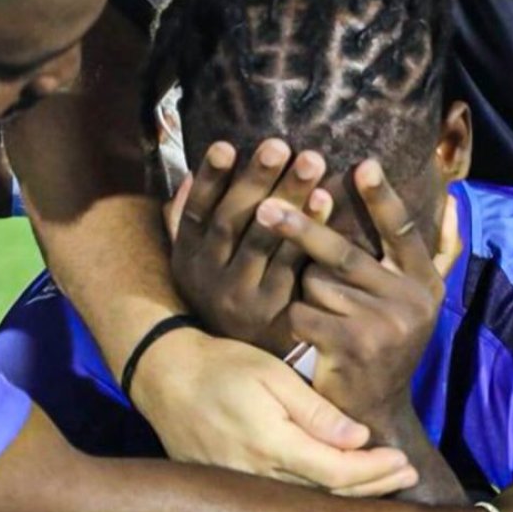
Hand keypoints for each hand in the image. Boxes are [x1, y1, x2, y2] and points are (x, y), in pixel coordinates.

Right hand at [129, 327, 419, 496]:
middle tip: (407, 473)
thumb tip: (358, 437)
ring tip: (383, 479)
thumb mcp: (271, 374)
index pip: (337, 471)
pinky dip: (320, 493)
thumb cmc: (221, 365)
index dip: (375, 470)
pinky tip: (341, 483)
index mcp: (270, 443)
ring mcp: (242, 485)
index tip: (403, 459)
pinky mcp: (233, 487)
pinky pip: (286, 498)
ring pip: (309, 502)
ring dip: (351, 493)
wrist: (166, 377)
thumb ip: (315, 410)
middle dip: (373, 486)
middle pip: (328, 494)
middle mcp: (257, 473)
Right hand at [167, 139, 332, 352]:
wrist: (242, 366)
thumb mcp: (196, 263)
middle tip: (280, 144)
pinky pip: (294, 263)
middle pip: (232, 221)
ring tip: (312, 161)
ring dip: (289, 196)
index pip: (194, 213)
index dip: (209, 180)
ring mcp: (242, 296)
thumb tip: (187, 177)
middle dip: (256, 179)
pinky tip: (325, 200)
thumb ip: (188, 222)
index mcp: (187, 259)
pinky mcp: (276, 311)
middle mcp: (208, 278)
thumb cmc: (225, 295)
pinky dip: (310, 230)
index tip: (225, 145)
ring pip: (264, 239)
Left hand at [254, 160, 459, 426]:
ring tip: (319, 314)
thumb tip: (455, 200)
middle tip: (266, 206)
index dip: (381, 197)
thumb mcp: (420, 301)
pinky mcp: (352, 346)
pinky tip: (304, 336)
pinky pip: (303, 312)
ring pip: (317, 283)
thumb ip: (439, 254)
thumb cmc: (386, 344)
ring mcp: (383, 325)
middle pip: (344, 253)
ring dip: (305, 292)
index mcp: (424, 284)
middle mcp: (411, 301)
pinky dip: (294, 319)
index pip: (402, 230)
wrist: (375, 413)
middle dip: (302, 228)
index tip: (363, 164)